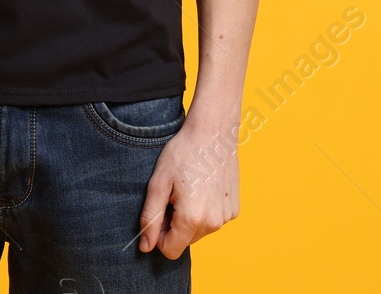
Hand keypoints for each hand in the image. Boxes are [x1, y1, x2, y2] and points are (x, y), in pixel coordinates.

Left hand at [137, 115, 240, 259]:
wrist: (214, 131)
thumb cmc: (183, 152)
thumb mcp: (158, 184)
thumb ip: (150, 219)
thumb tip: (146, 247)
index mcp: (192, 218)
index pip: (170, 250)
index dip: (160, 234)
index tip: (162, 210)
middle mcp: (213, 223)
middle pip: (185, 241)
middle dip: (176, 224)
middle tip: (175, 195)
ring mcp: (226, 216)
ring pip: (200, 231)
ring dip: (191, 217)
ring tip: (191, 188)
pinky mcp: (234, 208)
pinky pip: (213, 220)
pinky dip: (206, 210)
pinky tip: (204, 187)